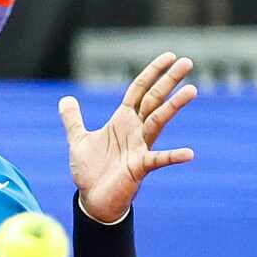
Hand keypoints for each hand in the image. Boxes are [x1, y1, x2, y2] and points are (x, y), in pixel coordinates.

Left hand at [59, 52, 196, 222]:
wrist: (92, 200)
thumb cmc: (90, 171)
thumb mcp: (78, 140)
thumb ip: (73, 119)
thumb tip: (65, 99)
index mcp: (122, 120)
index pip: (139, 89)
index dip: (152, 72)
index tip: (169, 56)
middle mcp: (135, 130)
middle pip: (154, 99)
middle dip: (169, 80)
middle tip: (188, 62)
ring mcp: (140, 147)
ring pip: (159, 121)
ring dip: (174, 106)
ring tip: (191, 91)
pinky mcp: (140, 167)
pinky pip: (159, 160)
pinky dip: (173, 156)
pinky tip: (189, 154)